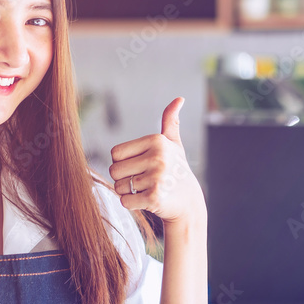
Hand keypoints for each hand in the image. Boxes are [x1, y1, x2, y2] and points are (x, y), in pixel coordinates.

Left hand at [109, 97, 205, 225]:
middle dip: (123, 178)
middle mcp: (158, 157)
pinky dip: (132, 204)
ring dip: (128, 192)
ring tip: (146, 189)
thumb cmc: (176, 170)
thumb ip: (170, 121)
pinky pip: (125, 201)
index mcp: (157, 141)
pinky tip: (147, 200)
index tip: (140, 166)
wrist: (189, 203)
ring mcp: (157, 178)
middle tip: (142, 180)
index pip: (116, 153)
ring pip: (119, 186)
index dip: (123, 162)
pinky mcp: (155, 197)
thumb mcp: (174, 144)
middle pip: (114, 170)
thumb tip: (179, 99)